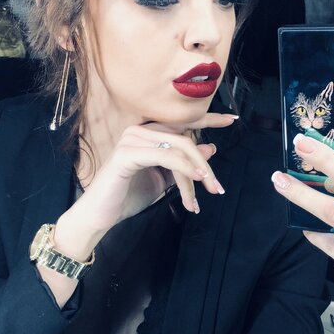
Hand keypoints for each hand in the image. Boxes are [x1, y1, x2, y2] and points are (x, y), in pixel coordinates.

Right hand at [58, 112, 236, 238]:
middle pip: (184, 138)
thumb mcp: (164, 179)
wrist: (101, 215)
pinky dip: (184, 169)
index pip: (181, 122)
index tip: (232, 120)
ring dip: (196, 173)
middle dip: (205, 164)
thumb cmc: (128, 195)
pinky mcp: (126, 154)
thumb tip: (210, 148)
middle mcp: (138, 130)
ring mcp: (131, 139)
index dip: (208, 119)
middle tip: (217, 187)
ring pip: (178, 148)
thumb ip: (183, 164)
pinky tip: (195, 179)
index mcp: (147, 133)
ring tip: (206, 193)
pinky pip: (164, 157)